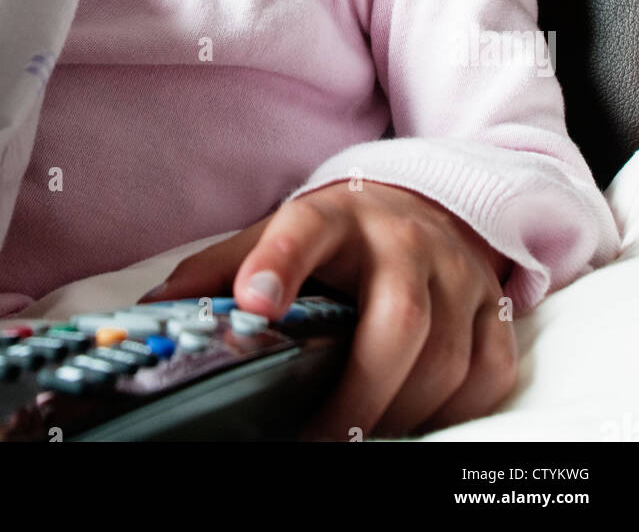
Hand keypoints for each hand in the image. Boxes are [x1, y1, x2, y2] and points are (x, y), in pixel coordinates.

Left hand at [137, 180, 517, 439]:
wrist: (425, 206)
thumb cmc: (337, 238)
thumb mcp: (275, 236)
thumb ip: (218, 272)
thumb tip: (149, 316)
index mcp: (335, 215)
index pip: (304, 228)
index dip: (278, 261)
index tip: (254, 302)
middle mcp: (404, 238)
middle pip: (399, 317)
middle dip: (362, 389)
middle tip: (323, 438)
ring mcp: (457, 271)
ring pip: (446, 356)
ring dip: (403, 411)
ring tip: (361, 437)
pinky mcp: (495, 304)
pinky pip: (488, 372)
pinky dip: (456, 410)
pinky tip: (418, 419)